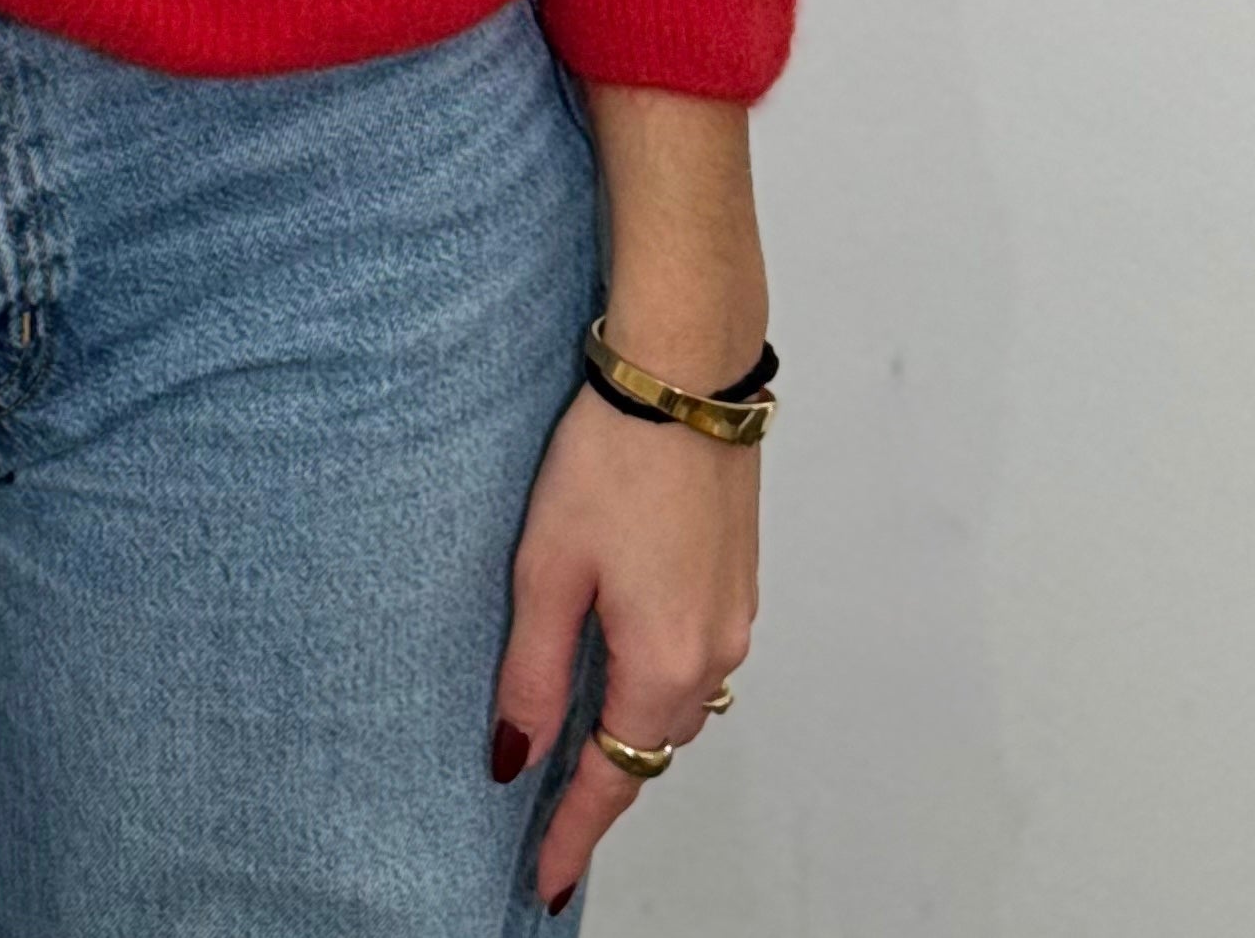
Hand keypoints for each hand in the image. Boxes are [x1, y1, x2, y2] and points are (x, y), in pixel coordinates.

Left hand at [488, 385, 759, 911]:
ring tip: (577, 744)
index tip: (545, 880)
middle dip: (603, 784)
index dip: (574, 833)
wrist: (685, 375)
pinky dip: (655, 680)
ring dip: (631, 728)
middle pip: (650, 745)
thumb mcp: (547, 567)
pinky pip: (695, 661)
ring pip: (676, 703)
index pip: (613, 777)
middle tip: (547, 816)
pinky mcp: (737, 579)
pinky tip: (619, 661)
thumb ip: (533, 672)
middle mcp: (713, 652)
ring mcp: (734, 616)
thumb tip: (517, 757)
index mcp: (662, 660)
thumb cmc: (612, 457)